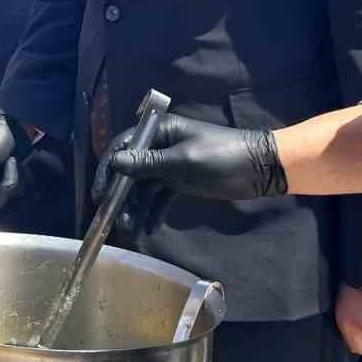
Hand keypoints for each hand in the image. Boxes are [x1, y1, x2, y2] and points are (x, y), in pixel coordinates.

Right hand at [95, 113, 287, 234]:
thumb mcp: (185, 161)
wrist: (260, 167)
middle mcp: (160, 146)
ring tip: (131, 230)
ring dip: (136, 207)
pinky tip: (148, 228)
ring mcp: (170, 165)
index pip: (124, 147)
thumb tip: (115, 162)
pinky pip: (160, 197)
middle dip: (122, 196)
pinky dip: (153, 211)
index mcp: (160, 131)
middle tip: (114, 219)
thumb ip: (149, 163)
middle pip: (131, 171)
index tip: (101, 194)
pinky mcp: (181, 181)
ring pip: (144, 187)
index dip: (109, 171)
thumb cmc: (222, 156)